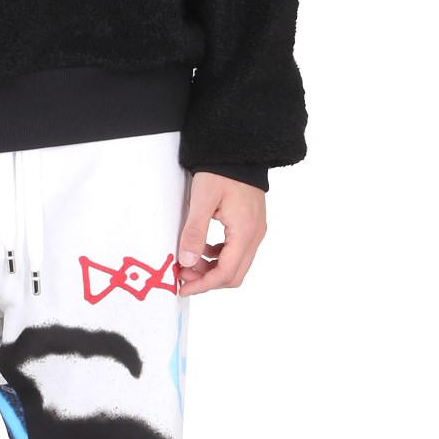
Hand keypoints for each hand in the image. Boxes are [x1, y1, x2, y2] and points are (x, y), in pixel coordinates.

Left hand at [176, 171, 265, 294]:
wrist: (239, 151)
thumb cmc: (222, 171)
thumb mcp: (203, 200)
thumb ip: (195, 232)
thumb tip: (186, 261)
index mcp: (245, 232)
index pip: (226, 273)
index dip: (203, 285)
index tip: (183, 287)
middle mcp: (255, 235)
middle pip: (234, 275)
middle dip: (207, 280)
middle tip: (183, 276)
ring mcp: (255, 231)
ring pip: (236, 265)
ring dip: (212, 269)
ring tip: (189, 262)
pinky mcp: (251, 226)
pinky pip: (237, 252)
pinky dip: (219, 257)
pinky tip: (202, 249)